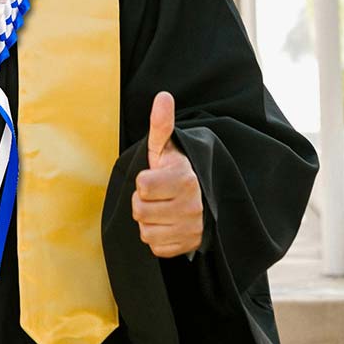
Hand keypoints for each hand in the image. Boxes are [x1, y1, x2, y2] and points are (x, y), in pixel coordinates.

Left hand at [131, 90, 203, 257]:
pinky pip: (155, 247)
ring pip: (145, 231)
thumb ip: (161, 125)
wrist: (203, 200)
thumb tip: (163, 96)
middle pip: (140, 211)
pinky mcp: (187, 247)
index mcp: (185, 179)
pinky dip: (157, 238)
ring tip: (161, 209)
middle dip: (142, 202)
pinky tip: (166, 225)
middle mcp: (192, 206)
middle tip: (156, 196)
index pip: (143, 186)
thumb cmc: (175, 171)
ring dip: (148, 221)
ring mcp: (191, 229)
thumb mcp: (166, 148)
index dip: (142, 182)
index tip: (154, 178)